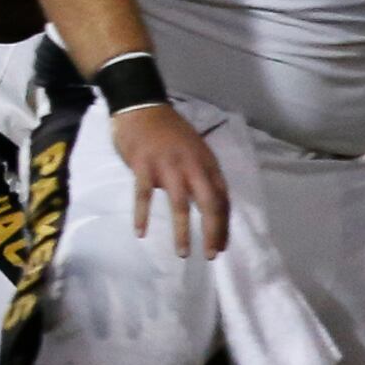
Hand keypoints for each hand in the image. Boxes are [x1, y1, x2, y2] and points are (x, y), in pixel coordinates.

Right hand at [110, 103, 229, 256]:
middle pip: (209, 204)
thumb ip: (200, 174)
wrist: (141, 108)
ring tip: (183, 253)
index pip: (222, 199)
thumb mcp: (195, 150)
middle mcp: (192, 166)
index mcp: (207, 163)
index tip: (220, 246)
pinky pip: (144, 196)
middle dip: (212, 232)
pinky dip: (143, 215)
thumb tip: (202, 203)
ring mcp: (168, 166)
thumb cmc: (168, 131)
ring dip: (182, 232)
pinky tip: (141, 232)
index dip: (224, 225)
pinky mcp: (144, 166)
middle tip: (210, 255)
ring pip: (180, 205)